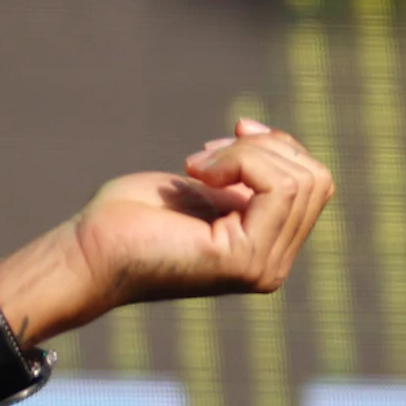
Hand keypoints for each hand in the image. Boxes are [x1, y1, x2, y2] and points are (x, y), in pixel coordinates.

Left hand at [0, 119, 335, 342]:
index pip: (315, 182)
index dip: (278, 146)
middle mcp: (274, 266)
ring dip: (247, 152)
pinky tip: (198, 174)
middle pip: (315, 178)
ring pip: (299, 179)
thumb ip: (252, 180)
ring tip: (199, 166)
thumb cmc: (133, 216)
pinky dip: (240, 160)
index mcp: (268, 250)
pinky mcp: (243, 259)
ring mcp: (262, 267)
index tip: (228, 138)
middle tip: (207, 155)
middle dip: (264, 146)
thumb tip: (286, 149)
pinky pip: (276, 187)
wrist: (89, 250)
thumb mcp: (210, 187)